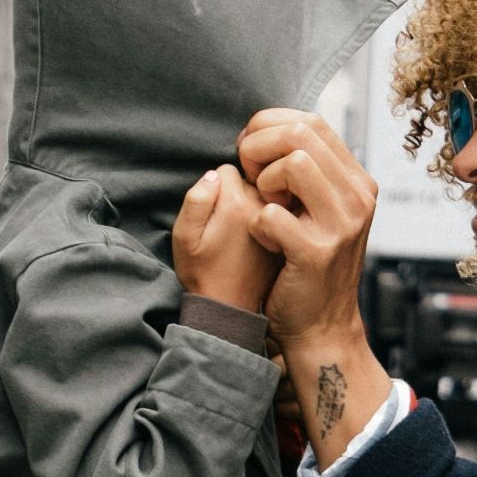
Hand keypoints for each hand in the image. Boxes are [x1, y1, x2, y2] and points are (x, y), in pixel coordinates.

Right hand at [172, 165, 279, 312]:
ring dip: (256, 203)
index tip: (213, 213)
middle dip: (237, 191)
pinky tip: (261, 237)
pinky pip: (281, 208)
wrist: (231, 308)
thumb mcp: (184, 237)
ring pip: (268, 191)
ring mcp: (282, 217)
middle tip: (228, 224)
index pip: (227, 169)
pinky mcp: (292, 230)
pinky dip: (272, 216)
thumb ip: (196, 199)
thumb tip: (215, 174)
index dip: (215, 188)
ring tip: (243, 233)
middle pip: (252, 176)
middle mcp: (263, 205)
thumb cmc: (202, 272)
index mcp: (236, 202)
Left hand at [239, 110, 392, 468]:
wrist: (321, 326)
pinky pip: (271, 213)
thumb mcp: (320, 210)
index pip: (311, 121)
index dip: (268, 127)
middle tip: (250, 178)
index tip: (252, 155)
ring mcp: (342, 225)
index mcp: (358, 181)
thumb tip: (271, 129)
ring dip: (262, 182)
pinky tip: (267, 240)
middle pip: (300, 133)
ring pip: (293, 162)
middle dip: (259, 147)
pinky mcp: (317, 252)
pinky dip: (257, 225)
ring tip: (264, 206)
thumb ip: (308, 171)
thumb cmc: (307, 264)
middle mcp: (358, 198)